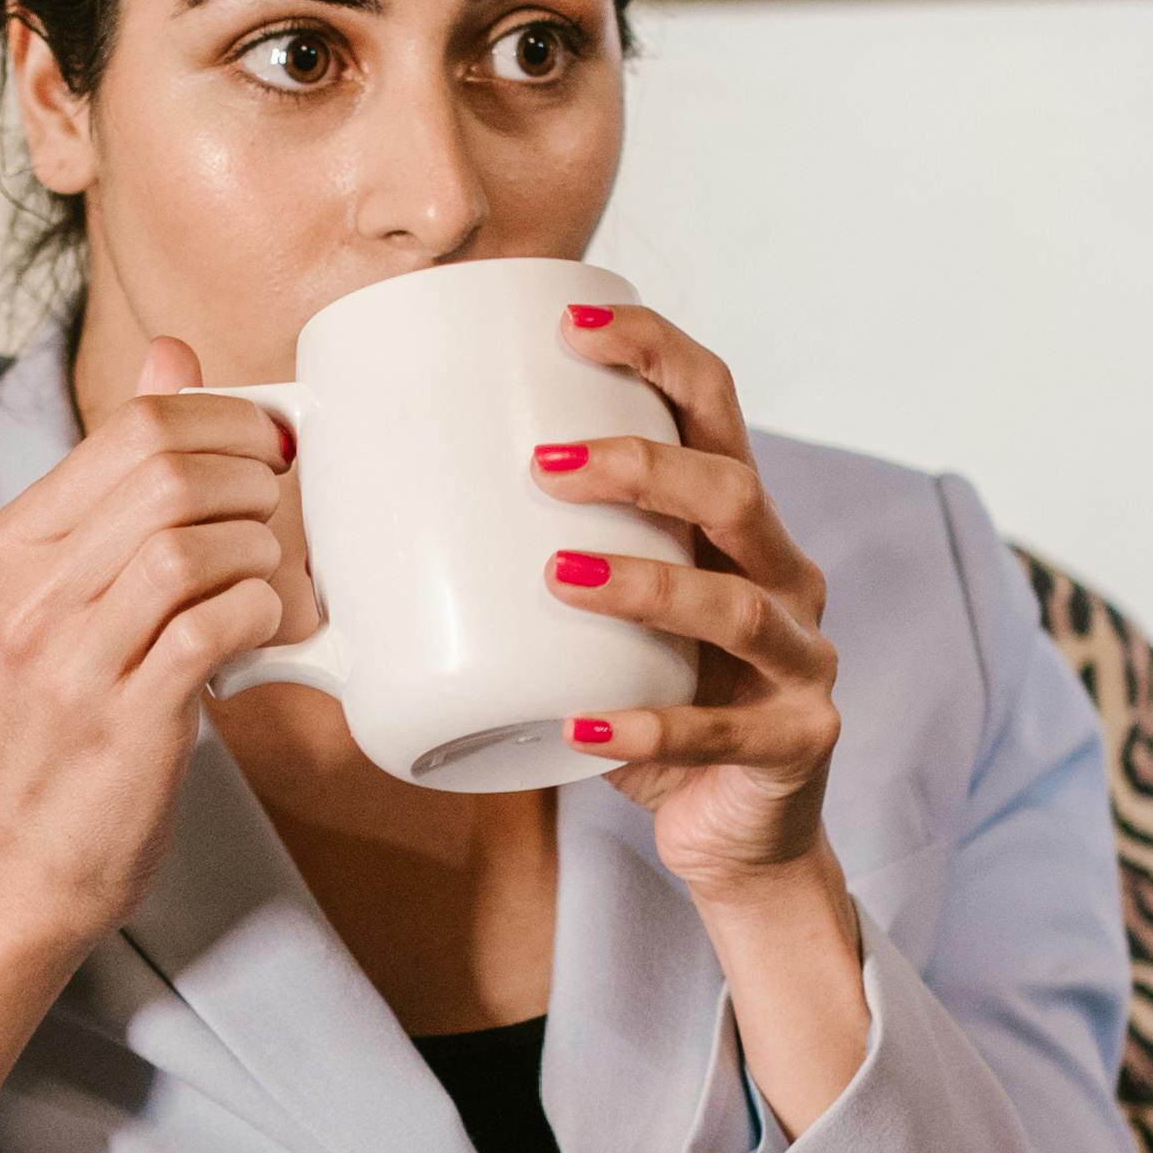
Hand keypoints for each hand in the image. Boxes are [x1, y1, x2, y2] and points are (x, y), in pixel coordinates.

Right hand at [0, 342, 293, 1152]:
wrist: (13, 862)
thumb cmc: (63, 723)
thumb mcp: (70, 587)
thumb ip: (123, 480)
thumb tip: (175, 356)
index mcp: (23, 539)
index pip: (135, 425)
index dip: (229, 420)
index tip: (273, 451)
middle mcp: (37, 586)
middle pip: (170, 470)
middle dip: (256, 480)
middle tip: (285, 519)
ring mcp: (73, 652)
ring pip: (193, 542)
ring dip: (265, 553)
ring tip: (281, 586)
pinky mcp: (122, 716)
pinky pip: (214, 626)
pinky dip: (264, 617)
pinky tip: (273, 635)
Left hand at [534, 298, 840, 900]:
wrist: (733, 831)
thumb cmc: (649, 706)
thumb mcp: (595, 625)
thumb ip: (520, 569)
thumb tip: (352, 535)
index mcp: (738, 526)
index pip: (715, 407)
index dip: (655, 352)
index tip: (571, 322)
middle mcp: (786, 577)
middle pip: (735, 490)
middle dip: (643, 465)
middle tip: (542, 464)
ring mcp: (801, 661)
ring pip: (737, 604)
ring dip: (645, 584)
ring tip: (557, 576)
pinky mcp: (795, 742)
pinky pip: (719, 732)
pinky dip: (648, 728)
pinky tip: (583, 727)